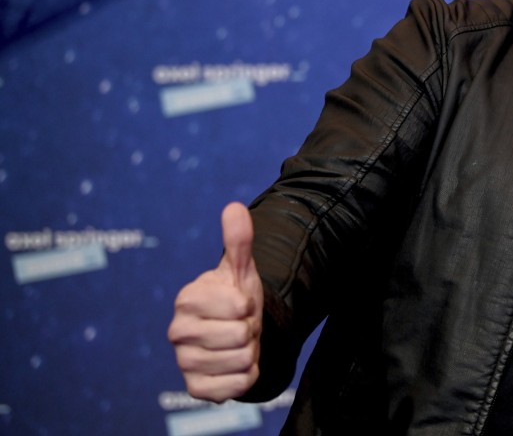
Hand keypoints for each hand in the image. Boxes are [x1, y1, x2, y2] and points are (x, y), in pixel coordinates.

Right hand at [167, 202, 263, 401]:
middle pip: (242, 335)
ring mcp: (184, 362)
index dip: (249, 305)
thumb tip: (234, 207)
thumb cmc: (234, 297)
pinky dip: (247, 375)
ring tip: (237, 342)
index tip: (239, 304)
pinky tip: (234, 364)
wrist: (233, 333)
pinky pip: (239, 385)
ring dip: (250, 352)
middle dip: (250, 329)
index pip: (239, 306)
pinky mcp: (196, 388)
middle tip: (240, 325)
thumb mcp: (240, 269)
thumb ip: (238, 240)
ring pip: (243, 359)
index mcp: (187, 299)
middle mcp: (178, 332)